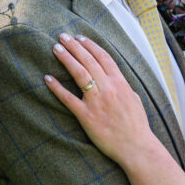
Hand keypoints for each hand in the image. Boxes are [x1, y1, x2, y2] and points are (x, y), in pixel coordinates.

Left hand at [44, 34, 153, 164]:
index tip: (80, 38)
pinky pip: (68, 99)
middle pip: (88, 61)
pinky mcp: (86, 116)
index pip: (103, 57)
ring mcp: (96, 101)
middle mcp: (108, 88)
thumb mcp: (135, 100)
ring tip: (56, 48)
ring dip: (67, 58)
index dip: (90, 45)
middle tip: (62, 36)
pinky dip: (57, 88)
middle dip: (74, 46)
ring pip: (79, 73)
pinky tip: (48, 78)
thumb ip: (125, 88)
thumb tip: (119, 81)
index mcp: (120, 83)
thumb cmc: (137, 126)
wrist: (136, 147)